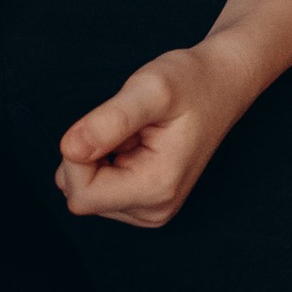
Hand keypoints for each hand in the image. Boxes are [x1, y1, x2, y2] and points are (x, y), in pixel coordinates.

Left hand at [56, 41, 251, 229]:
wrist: (221, 83)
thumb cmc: (190, 81)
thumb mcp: (151, 89)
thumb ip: (110, 121)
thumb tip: (69, 150)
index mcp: (157, 189)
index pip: (81, 195)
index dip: (77, 155)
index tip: (106, 123)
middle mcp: (154, 210)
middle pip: (81, 196)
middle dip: (90, 156)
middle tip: (128, 127)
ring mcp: (150, 209)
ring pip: (87, 192)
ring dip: (99, 157)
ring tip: (136, 133)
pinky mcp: (145, 201)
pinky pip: (99, 187)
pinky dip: (106, 161)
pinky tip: (136, 142)